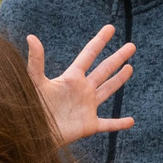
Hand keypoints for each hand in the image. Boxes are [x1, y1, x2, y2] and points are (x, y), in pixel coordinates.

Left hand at [27, 26, 135, 145]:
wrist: (33, 134)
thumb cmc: (31, 108)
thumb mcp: (35, 83)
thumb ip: (35, 62)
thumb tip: (30, 37)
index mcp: (71, 78)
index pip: (88, 55)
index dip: (99, 41)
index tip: (110, 28)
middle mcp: (82, 90)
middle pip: (104, 70)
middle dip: (117, 58)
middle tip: (131, 46)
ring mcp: (87, 107)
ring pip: (108, 90)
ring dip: (119, 80)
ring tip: (130, 68)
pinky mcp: (89, 125)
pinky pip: (108, 124)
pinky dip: (119, 123)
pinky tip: (131, 121)